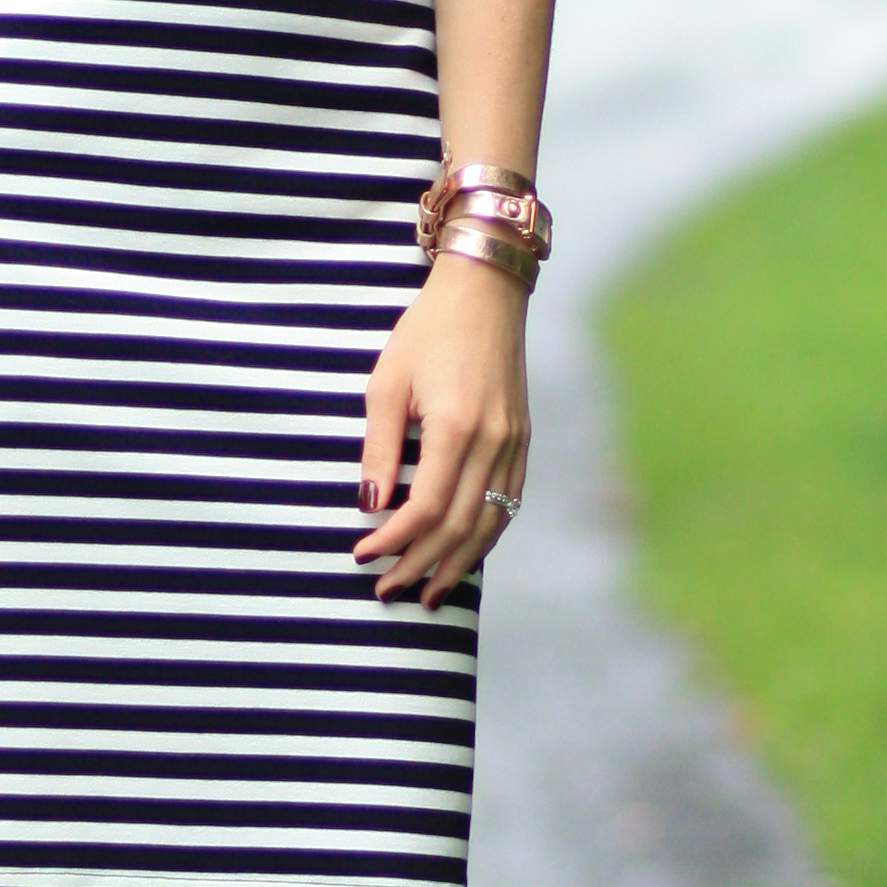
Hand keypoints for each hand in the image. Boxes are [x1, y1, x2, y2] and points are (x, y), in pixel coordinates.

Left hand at [352, 254, 530, 606]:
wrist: (485, 293)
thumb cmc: (427, 332)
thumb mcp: (387, 384)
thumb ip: (379, 449)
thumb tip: (370, 505)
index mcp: (456, 427)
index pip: (424, 509)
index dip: (393, 541)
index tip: (364, 556)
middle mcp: (493, 442)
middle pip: (458, 527)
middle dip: (421, 565)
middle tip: (389, 590)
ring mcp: (515, 443)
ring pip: (489, 524)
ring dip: (457, 564)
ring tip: (428, 594)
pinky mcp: (523, 440)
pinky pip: (507, 503)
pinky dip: (485, 537)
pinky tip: (465, 556)